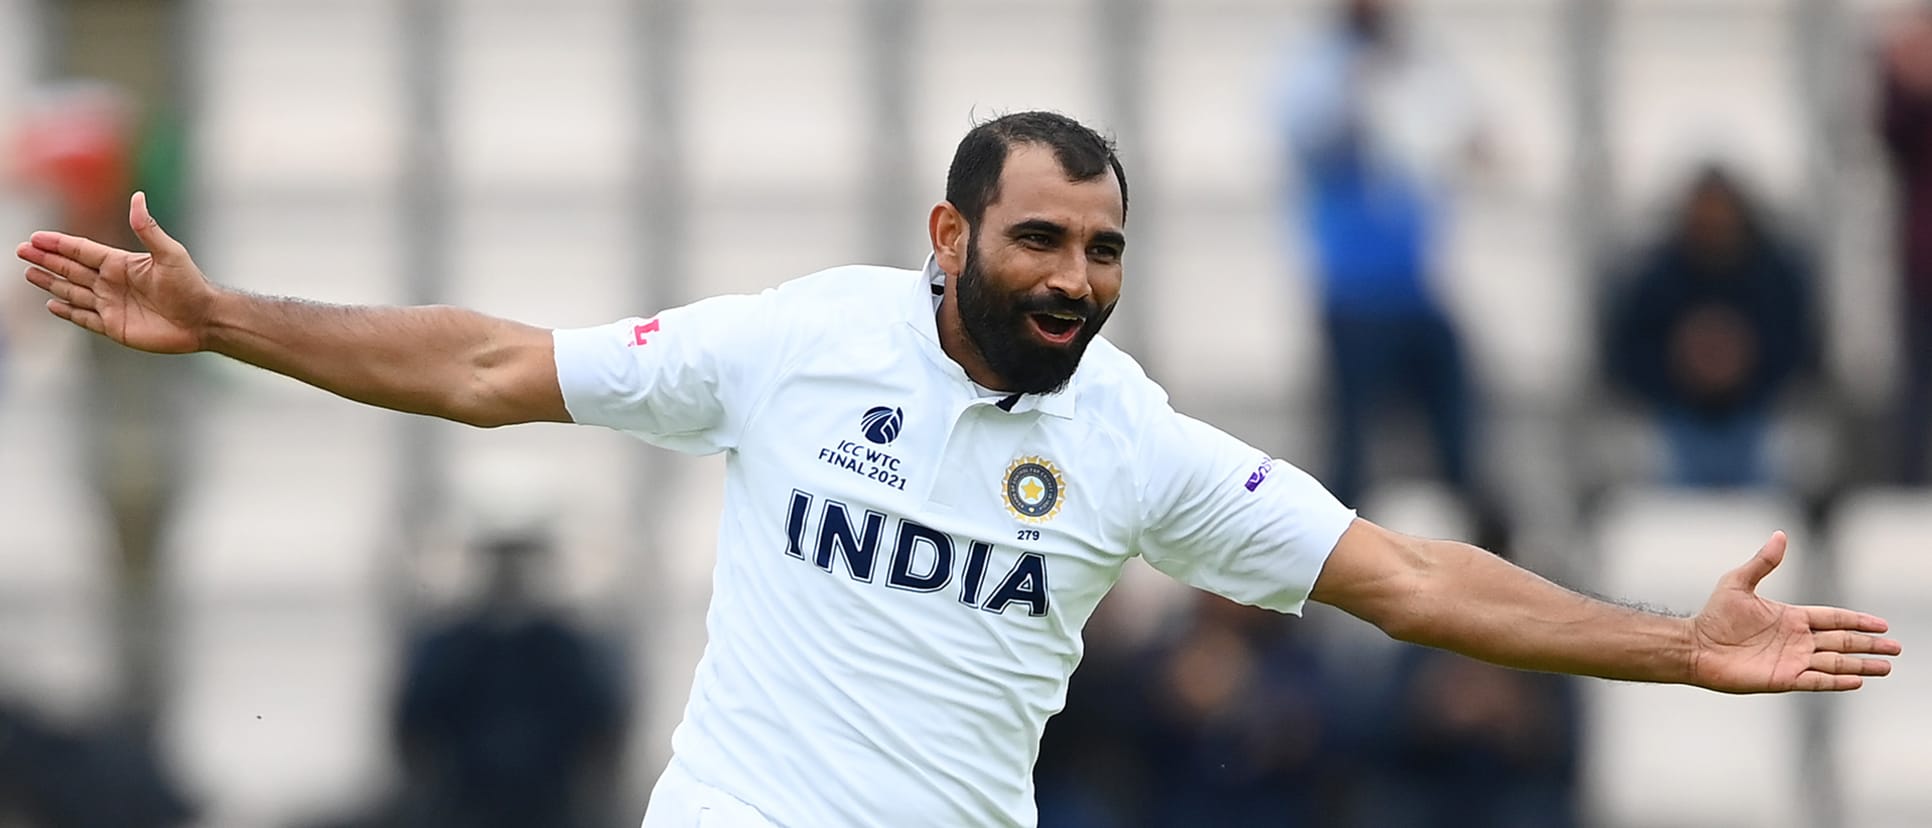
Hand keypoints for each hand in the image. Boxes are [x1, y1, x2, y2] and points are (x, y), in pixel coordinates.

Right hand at [16, 192, 215, 353]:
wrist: (203, 319)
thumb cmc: (191, 285)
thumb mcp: (170, 254)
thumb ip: (148, 228)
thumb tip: (137, 197)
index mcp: (121, 264)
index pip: (82, 251)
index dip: (58, 244)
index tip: (35, 237)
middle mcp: (112, 283)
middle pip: (70, 269)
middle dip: (46, 260)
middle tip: (21, 250)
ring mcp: (111, 305)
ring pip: (72, 291)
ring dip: (50, 282)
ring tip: (28, 273)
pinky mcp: (114, 326)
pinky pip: (84, 317)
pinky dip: (67, 311)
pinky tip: (52, 303)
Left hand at [1689, 531, 1900, 692]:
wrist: (1695, 646)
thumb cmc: (1714, 616)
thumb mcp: (1738, 583)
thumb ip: (1763, 562)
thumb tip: (1780, 535)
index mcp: (1791, 617)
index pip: (1833, 618)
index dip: (1857, 621)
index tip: (1881, 624)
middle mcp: (1796, 640)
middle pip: (1842, 641)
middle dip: (1869, 644)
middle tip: (1897, 648)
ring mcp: (1792, 660)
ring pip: (1835, 663)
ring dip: (1861, 665)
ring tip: (1887, 667)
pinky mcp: (1783, 679)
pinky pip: (1816, 680)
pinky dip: (1837, 681)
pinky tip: (1857, 681)